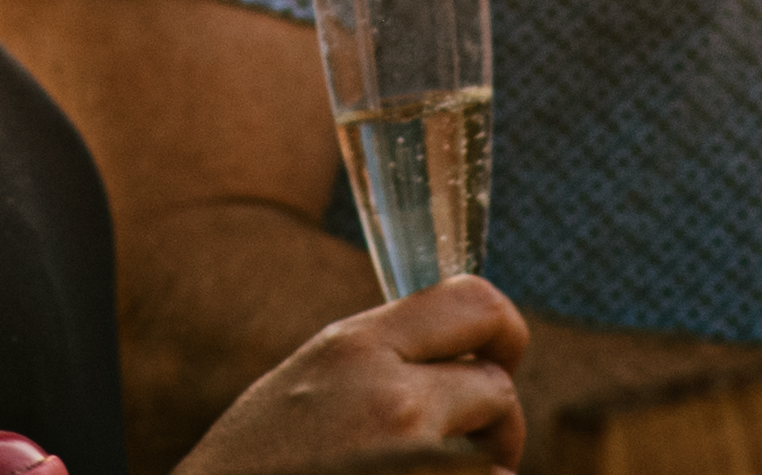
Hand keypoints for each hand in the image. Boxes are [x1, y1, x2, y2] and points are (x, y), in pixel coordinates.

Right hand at [170, 279, 528, 474]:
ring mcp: (416, 463)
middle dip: (493, 418)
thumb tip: (461, 354)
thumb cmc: (259, 461)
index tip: (495, 359)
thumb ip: (385, 355)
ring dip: (483, 465)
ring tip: (431, 469)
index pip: (477, 303)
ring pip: (498, 457)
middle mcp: (392, 400)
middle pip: (498, 389)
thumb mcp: (314, 376)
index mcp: (358, 348)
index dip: (502, 332)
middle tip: (472, 442)